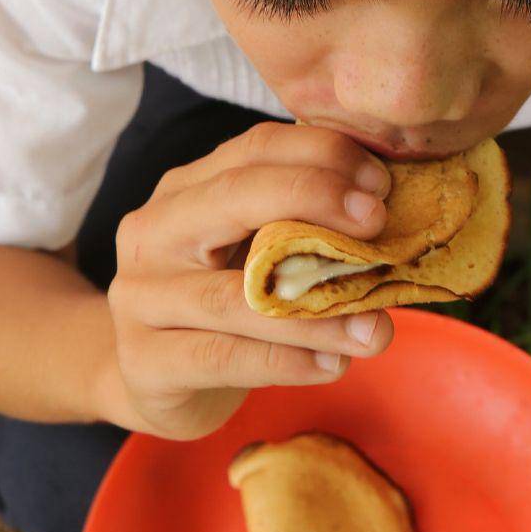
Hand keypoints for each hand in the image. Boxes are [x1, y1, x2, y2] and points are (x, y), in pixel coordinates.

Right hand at [103, 122, 395, 439]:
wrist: (151, 381)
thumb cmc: (221, 311)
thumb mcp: (254, 257)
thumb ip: (303, 234)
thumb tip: (390, 226)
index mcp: (186, 191)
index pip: (253, 150)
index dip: (321, 155)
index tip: (381, 183)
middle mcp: (155, 231)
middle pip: (234, 197)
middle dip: (315, 200)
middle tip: (378, 224)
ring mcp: (141, 298)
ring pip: (233, 295)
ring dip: (315, 312)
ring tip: (376, 328)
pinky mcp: (146, 363)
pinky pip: (223, 358)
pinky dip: (285, 362)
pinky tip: (333, 365)